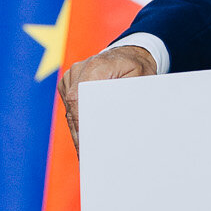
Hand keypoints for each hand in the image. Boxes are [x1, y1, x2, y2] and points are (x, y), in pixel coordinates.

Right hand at [58, 42, 155, 157]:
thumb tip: (115, 122)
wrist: (131, 54)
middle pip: (73, 108)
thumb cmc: (138, 68)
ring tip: (87, 153)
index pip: (78, 99)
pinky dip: (78, 120)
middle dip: (80, 133)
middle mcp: (80, 69)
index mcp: (96, 66)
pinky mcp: (70, 82)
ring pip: (70, 110)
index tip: (86, 144)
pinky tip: (87, 137)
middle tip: (88, 156)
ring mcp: (72, 75)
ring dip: (78, 130)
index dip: (80, 123)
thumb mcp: (141, 80)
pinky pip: (71, 106)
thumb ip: (126, 97)